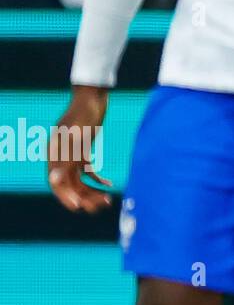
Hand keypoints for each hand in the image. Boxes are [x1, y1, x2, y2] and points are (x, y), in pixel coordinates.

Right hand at [48, 85, 112, 212]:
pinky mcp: (82, 152)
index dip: (66, 197)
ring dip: (92, 191)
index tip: (78, 208)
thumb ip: (65, 157)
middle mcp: (60, 157)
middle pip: (70, 184)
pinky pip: (87, 171)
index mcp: (54, 155)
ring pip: (79, 181)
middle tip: (101, 206)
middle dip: (84, 197)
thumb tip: (53, 179)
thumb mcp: (76, 136)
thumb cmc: (84, 113)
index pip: (56, 183)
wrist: (93, 96)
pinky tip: (110, 184)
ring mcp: (71, 155)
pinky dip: (97, 179)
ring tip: (108, 201)